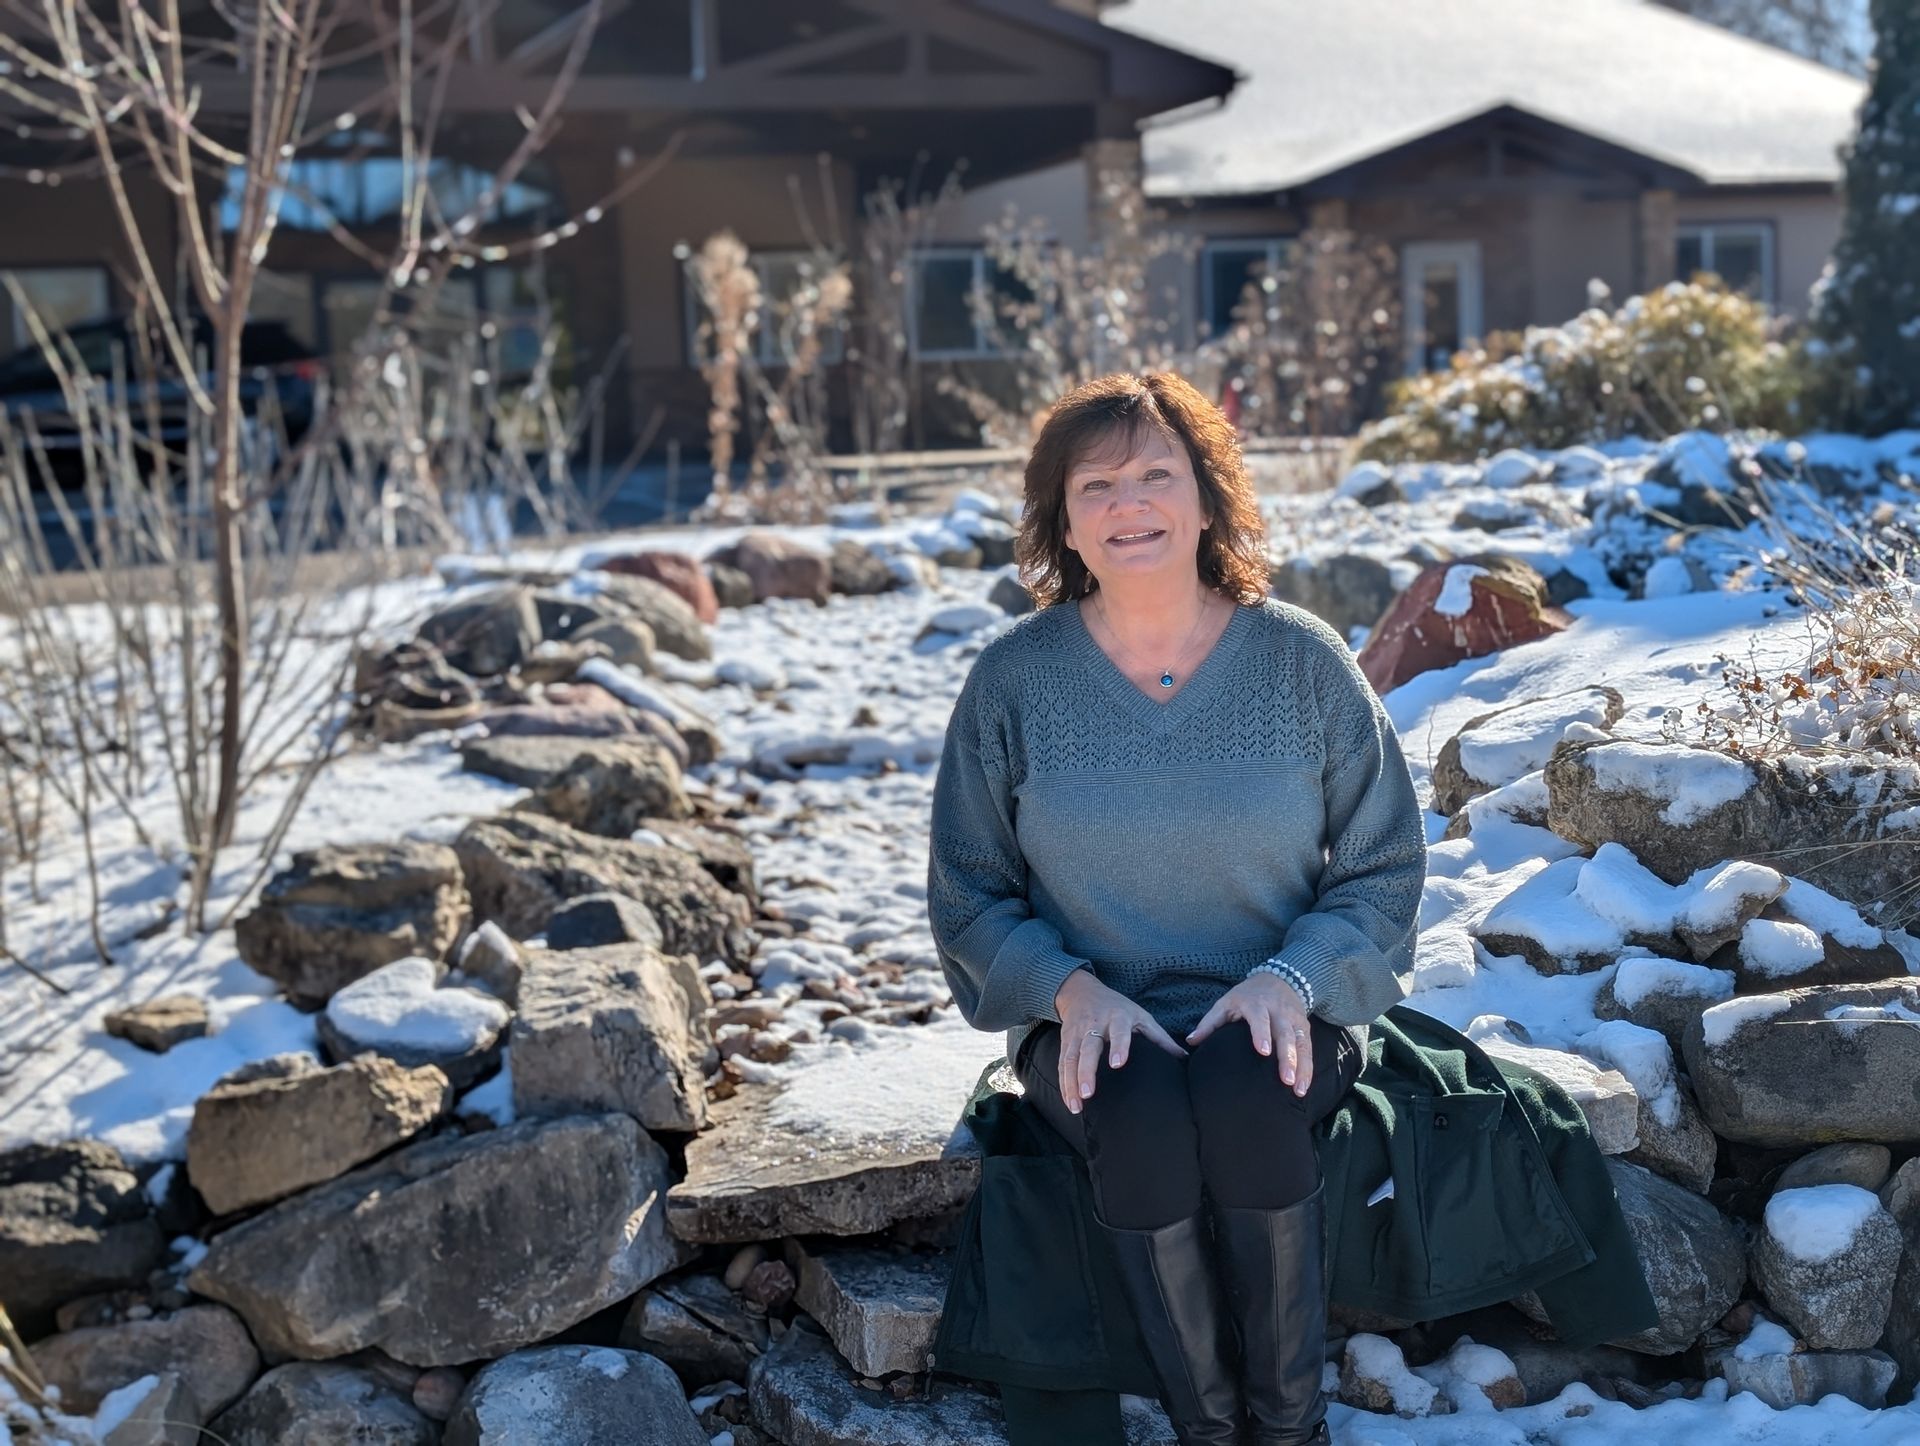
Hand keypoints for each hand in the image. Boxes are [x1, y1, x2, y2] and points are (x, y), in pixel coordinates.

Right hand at [1052, 969, 1186, 1114]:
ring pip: (1070, 1058)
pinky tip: (1069, 1102)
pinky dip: (1064, 1083)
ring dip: (1071, 1082)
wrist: (1081, 991)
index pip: (1118, 1031)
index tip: (1118, 1064)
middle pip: (1088, 1048)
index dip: (1118, 1046)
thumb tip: (1185, 1057)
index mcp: (1117, 1016)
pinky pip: (1062, 1064)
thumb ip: (1160, 1037)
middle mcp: (1094, 1024)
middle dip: (1086, 1071)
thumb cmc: (1118, 1007)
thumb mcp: (1141, 1016)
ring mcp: (1076, 1033)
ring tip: (1077, 1106)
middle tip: (1088, 1094)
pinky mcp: (1065, 1041)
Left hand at [1187, 974, 1313, 1096]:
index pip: (1260, 1018)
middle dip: (1287, 1057)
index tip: (1263, 1051)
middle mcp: (1278, 1012)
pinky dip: (1308, 1068)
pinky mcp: (1304, 1028)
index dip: (1262, 1033)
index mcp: (1256, 1004)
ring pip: (1300, 1044)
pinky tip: (1303, 1087)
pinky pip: (1308, 1049)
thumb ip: (1209, 1022)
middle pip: (1285, 1034)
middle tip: (1285, 1080)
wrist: (1279, 979)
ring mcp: (1294, 1020)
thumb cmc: (1246, 996)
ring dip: (1301, 1067)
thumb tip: (1191, 1041)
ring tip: (1297, 1090)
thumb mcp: (1226, 1002)